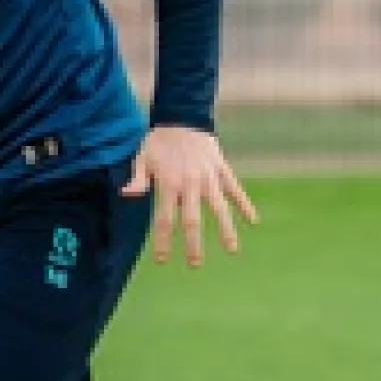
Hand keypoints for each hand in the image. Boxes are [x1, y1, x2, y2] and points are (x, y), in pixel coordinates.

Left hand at [122, 125, 257, 268]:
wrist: (183, 115)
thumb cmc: (159, 142)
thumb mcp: (142, 157)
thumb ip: (138, 178)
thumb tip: (126, 194)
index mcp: (169, 183)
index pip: (164, 219)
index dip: (163, 241)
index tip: (162, 260)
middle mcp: (190, 183)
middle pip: (192, 219)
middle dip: (194, 243)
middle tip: (196, 265)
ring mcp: (209, 177)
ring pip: (219, 207)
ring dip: (226, 229)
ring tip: (232, 250)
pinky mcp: (222, 169)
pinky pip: (235, 189)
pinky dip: (245, 204)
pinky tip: (254, 221)